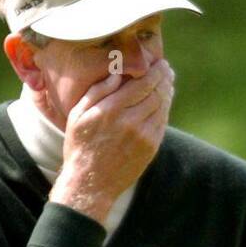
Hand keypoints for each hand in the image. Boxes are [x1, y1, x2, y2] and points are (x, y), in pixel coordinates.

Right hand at [50, 59, 174, 225]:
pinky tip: (163, 101)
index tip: (158, 62)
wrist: (90, 184)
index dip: (154, 70)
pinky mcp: (151, 147)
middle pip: (156, 91)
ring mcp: (143, 135)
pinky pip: (162, 121)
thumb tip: (116, 72)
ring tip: (167, 81)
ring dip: (167, 90)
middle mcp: (130, 120)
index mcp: (111, 109)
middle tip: (166, 68)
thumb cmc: (80, 146)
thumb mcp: (78, 115)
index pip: (142, 82)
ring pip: (162, 105)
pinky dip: (165, 108)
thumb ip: (97, 91)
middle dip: (164, 77)